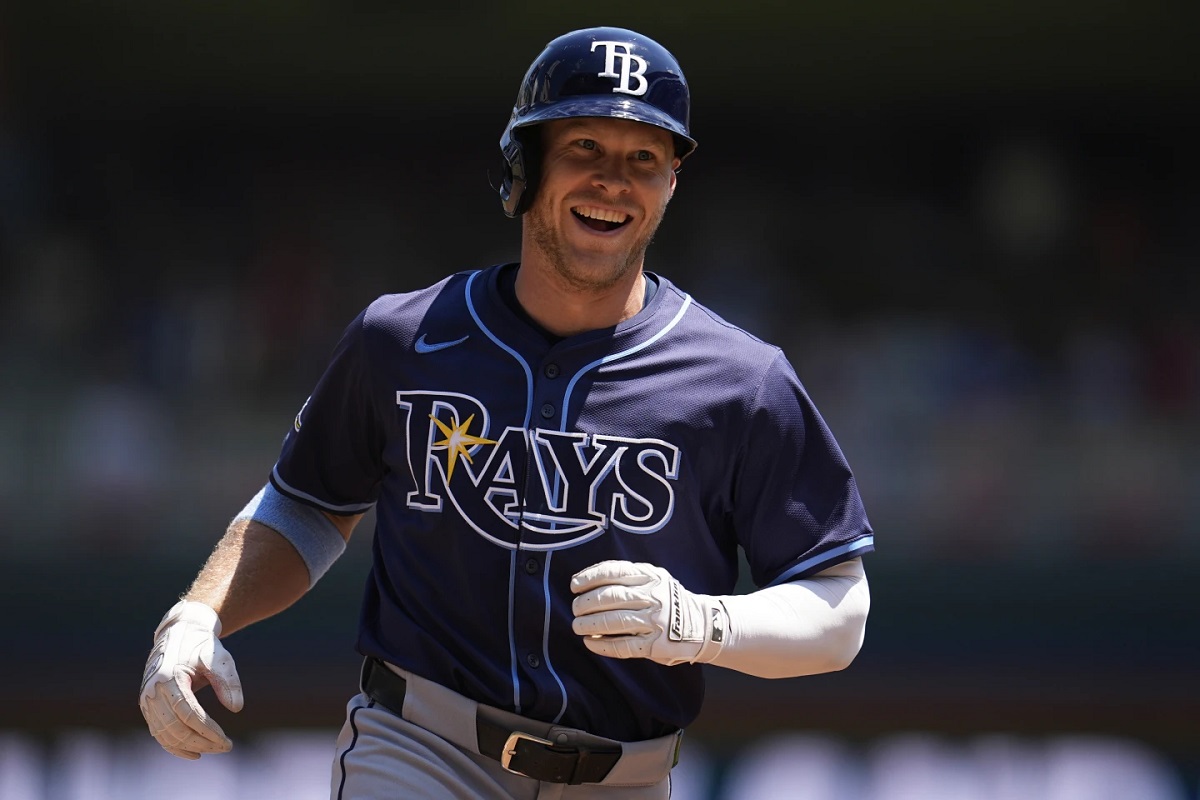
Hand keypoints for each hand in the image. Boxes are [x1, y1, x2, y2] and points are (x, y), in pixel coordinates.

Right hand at [138, 600, 243, 758]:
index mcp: (169, 677)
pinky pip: (158, 731)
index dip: (207, 731)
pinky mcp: (147, 705)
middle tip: (226, 747)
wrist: (180, 632)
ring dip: (189, 746)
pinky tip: (194, 753)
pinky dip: (174, 745)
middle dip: (201, 742)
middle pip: (175, 727)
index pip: (188, 714)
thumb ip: (228, 681)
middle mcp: (153, 691)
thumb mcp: (219, 658)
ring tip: (214, 749)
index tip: (226, 741)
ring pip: (164, 734)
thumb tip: (236, 709)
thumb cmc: (202, 645)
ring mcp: (147, 699)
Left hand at [570, 561, 726, 666]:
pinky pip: (624, 646)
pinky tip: (591, 643)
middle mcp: (652, 596)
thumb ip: (629, 576)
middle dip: (586, 603)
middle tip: (575, 608)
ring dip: (590, 624)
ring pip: (614, 621)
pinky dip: (603, 645)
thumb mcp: (655, 579)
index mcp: (650, 576)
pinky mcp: (655, 645)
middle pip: (611, 597)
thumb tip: (588, 580)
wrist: (704, 624)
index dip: (590, 577)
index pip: (614, 571)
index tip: (574, 585)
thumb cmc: (669, 600)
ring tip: (577, 626)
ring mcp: (655, 621)